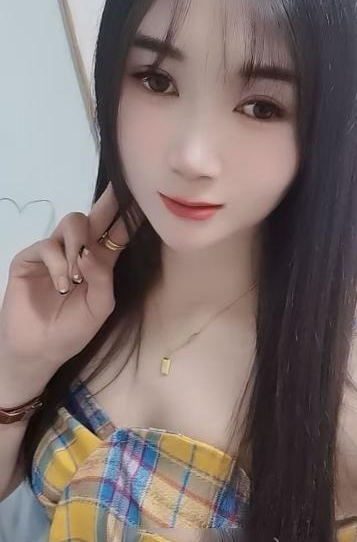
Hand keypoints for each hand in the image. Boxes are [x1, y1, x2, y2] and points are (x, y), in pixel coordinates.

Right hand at [0, 183, 138, 376]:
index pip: (117, 232)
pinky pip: (48, 246)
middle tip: (118, 192)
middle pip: (94, 217)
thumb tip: (90, 252)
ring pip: (72, 224)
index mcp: (100, 262)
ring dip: (78, 246)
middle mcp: (78, 251)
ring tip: (76, 280)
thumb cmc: (73, 331)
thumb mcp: (100, 307)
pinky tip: (62, 285)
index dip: (128, 214)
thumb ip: (103, 278)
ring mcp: (54, 252)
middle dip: (108, 203)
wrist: (41, 349)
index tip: (141, 195)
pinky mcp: (30, 258)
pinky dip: (58, 265)